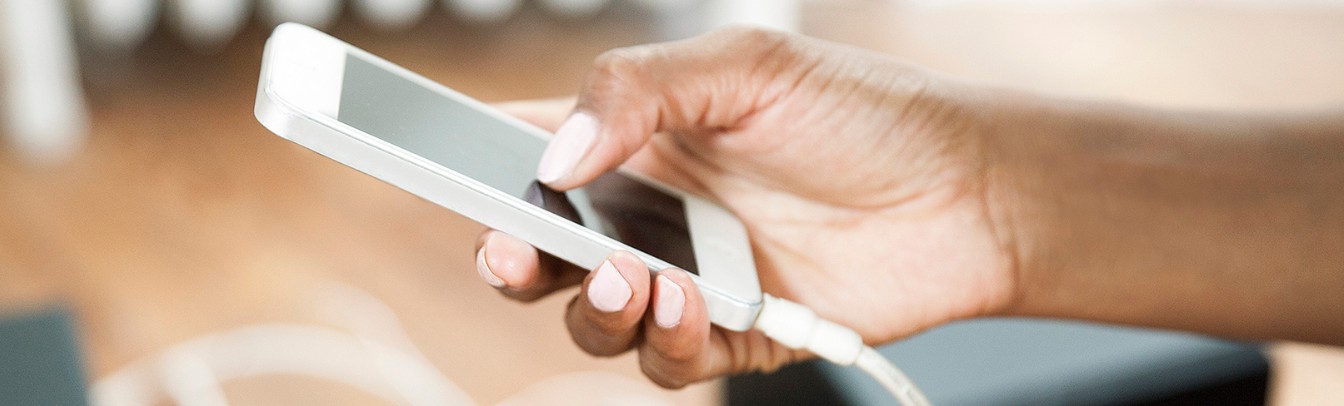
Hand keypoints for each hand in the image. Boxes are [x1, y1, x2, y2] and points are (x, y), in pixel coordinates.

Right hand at [475, 27, 1018, 387]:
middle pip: (536, 250)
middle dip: (507, 256)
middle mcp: (644, 212)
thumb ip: (638, 89)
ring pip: (590, 318)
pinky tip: (693, 305)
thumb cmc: (862, 113)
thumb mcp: (746, 65)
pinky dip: (667, 341)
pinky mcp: (729, 336)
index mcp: (632, 137)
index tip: (422, 161)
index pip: (521, 150)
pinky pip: (668, 359)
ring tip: (631, 280)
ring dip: (593, 307)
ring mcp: (682, 279)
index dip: (464, 160)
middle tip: (513, 251)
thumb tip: (556, 152)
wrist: (969, 192)